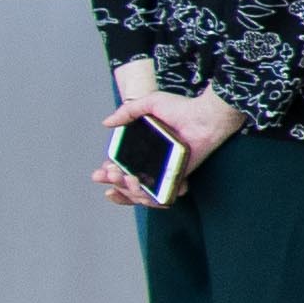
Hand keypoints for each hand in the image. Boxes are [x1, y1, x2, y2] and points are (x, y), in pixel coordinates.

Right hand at [97, 81, 239, 207]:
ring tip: (126, 178)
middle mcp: (151, 163)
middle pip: (126, 183)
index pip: (119, 167)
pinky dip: (152, 198)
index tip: (99, 173)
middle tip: (111, 174)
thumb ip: (128, 112)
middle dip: (114, 183)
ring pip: (141, 193)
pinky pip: (163, 196)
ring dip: (129, 191)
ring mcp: (163, 172)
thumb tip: (106, 123)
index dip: (107, 174)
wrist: (204, 116)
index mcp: (141, 149)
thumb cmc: (181, 109)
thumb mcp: (151, 104)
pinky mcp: (177, 177)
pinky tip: (142, 187)